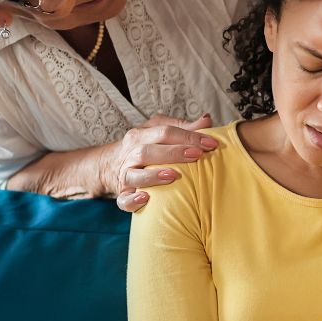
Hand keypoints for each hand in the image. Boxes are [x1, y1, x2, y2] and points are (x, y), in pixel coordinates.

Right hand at [102, 114, 217, 211]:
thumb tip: (207, 120)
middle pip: (148, 150)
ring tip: (173, 175)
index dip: (189, 136)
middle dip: (174, 152)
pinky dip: (133, 200)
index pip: (165, 131)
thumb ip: (183, 128)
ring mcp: (124, 174)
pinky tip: (146, 198)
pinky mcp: (122, 194)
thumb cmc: (144, 147)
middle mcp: (130, 153)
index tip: (211, 143)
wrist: (110, 165)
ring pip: (133, 174)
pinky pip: (123, 199)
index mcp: (140, 135)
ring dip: (153, 175)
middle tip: (197, 155)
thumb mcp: (159, 132)